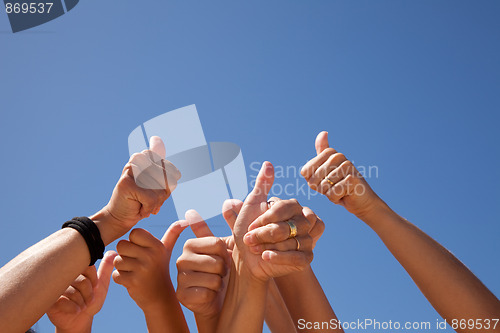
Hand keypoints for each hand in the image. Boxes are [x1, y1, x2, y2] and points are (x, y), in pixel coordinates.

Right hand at [47, 251, 116, 332]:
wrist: (79, 319)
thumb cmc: (89, 300)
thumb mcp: (101, 284)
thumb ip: (106, 268)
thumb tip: (113, 252)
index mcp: (75, 269)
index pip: (88, 267)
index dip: (94, 280)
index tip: (94, 286)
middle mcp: (64, 275)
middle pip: (82, 281)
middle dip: (89, 293)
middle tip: (89, 299)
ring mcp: (56, 287)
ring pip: (74, 293)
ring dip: (82, 302)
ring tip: (81, 305)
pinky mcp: (50, 300)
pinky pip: (64, 302)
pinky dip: (74, 308)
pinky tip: (75, 310)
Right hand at [94, 136, 180, 244]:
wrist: (120, 217)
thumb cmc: (140, 200)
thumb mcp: (156, 182)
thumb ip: (161, 163)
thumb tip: (156, 137)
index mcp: (145, 157)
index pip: (171, 169)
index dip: (168, 184)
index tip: (155, 190)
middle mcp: (137, 160)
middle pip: (167, 179)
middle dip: (163, 195)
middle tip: (149, 200)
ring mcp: (130, 171)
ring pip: (160, 189)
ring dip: (155, 203)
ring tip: (143, 204)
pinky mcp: (126, 184)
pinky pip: (151, 198)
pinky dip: (148, 208)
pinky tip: (139, 209)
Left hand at [112, 222, 186, 311]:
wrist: (160, 297)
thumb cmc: (161, 269)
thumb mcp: (167, 251)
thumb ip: (173, 233)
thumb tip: (185, 221)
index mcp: (157, 246)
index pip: (134, 233)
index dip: (135, 242)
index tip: (142, 251)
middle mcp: (150, 256)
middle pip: (122, 245)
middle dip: (126, 254)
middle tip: (137, 263)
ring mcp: (141, 269)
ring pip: (117, 260)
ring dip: (123, 267)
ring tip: (136, 272)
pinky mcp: (132, 281)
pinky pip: (116, 274)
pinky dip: (121, 279)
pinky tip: (133, 281)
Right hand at [176, 208, 236, 318]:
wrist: (217, 300)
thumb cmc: (223, 270)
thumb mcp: (228, 247)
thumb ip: (230, 222)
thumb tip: (229, 201)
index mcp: (190, 244)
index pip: (217, 244)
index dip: (226, 254)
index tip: (223, 259)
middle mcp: (181, 258)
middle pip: (216, 262)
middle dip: (224, 271)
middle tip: (218, 274)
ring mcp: (179, 277)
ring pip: (212, 279)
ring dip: (219, 284)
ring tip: (214, 284)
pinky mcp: (180, 295)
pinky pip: (205, 293)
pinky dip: (212, 296)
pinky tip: (207, 295)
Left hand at [232, 162, 313, 282]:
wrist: (247, 259)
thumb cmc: (248, 231)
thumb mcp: (251, 205)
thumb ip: (262, 185)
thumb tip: (268, 163)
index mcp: (292, 207)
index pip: (285, 208)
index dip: (266, 217)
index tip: (250, 226)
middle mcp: (303, 222)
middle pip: (289, 226)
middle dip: (265, 234)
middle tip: (250, 240)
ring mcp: (307, 240)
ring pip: (293, 242)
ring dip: (270, 247)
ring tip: (257, 249)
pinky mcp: (306, 258)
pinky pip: (298, 258)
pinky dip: (280, 258)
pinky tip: (266, 257)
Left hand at [301, 131, 381, 218]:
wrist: (360, 200)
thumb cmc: (338, 187)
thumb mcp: (323, 173)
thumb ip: (317, 158)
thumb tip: (324, 132)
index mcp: (330, 153)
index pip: (306, 171)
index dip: (311, 181)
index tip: (322, 182)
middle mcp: (339, 156)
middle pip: (314, 178)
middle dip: (320, 189)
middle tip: (332, 188)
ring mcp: (347, 166)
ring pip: (324, 186)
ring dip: (329, 194)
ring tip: (339, 191)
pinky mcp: (352, 179)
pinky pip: (333, 192)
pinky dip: (335, 198)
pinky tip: (344, 195)